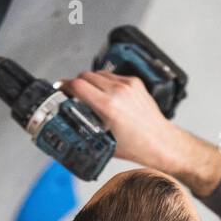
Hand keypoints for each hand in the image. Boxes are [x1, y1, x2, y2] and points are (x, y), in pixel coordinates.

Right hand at [59, 70, 178, 169]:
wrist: (161, 142)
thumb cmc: (137, 146)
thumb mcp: (104, 140)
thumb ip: (86, 124)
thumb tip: (71, 119)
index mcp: (109, 107)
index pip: (78, 85)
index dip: (65, 87)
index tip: (60, 90)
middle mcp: (119, 92)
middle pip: (85, 76)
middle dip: (76, 84)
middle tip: (71, 94)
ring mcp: (128, 85)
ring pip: (98, 73)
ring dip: (90, 82)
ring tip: (88, 95)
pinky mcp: (134, 82)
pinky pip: (112, 76)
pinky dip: (104, 83)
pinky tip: (105, 94)